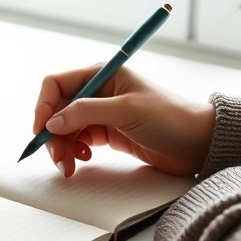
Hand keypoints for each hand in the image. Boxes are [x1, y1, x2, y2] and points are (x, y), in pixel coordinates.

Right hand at [33, 64, 214, 177]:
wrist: (199, 144)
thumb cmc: (170, 119)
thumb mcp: (126, 111)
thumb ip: (86, 113)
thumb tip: (52, 122)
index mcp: (102, 74)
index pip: (57, 85)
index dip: (44, 106)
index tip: (41, 131)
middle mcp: (98, 91)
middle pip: (58, 110)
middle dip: (53, 134)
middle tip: (58, 158)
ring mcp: (102, 113)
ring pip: (65, 128)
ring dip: (62, 147)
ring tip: (69, 166)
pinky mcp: (107, 133)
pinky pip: (78, 140)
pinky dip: (74, 152)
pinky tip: (82, 160)